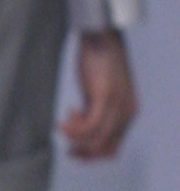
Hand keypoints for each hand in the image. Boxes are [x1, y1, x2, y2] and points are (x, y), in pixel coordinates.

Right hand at [60, 28, 137, 160]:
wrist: (101, 37)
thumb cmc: (99, 61)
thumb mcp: (99, 93)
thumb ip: (95, 111)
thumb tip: (81, 127)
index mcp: (128, 112)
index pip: (112, 147)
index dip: (90, 153)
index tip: (73, 146)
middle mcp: (127, 112)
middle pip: (104, 149)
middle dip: (82, 150)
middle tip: (65, 143)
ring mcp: (117, 106)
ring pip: (95, 141)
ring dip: (75, 138)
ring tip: (62, 124)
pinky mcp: (105, 98)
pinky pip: (88, 127)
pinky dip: (72, 130)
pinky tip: (62, 122)